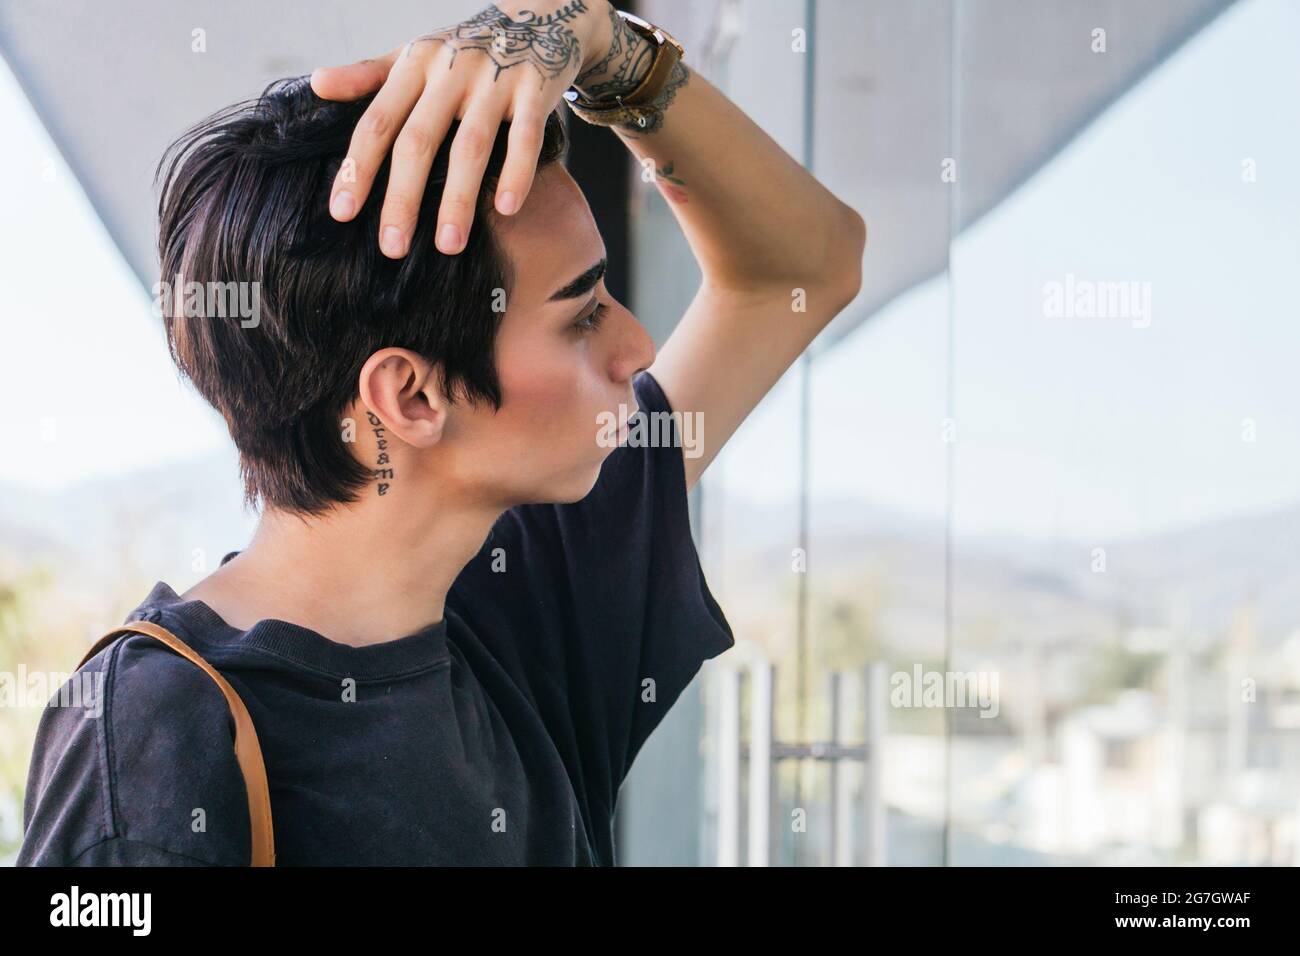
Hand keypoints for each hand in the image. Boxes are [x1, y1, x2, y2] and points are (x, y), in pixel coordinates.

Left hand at [310, 1, 613, 256]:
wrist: (537, 13)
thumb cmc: (463, 48)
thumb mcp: (413, 54)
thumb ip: (368, 75)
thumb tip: (317, 85)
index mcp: (414, 65)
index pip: (377, 121)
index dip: (358, 168)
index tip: (342, 213)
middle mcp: (450, 70)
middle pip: (419, 141)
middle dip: (403, 197)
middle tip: (392, 247)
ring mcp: (494, 80)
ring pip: (471, 145)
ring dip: (459, 199)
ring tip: (448, 246)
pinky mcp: (535, 91)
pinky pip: (526, 137)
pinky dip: (517, 173)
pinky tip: (505, 210)